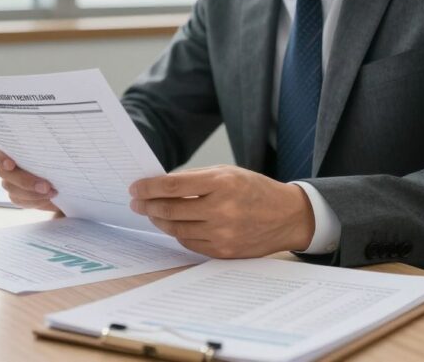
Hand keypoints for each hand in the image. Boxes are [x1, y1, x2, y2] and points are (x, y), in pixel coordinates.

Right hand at [0, 147, 60, 212]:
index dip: (0, 157)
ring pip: (10, 187)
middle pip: (2, 172)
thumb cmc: (60, 157)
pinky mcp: (16, 194)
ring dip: (31, 192)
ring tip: (51, 191)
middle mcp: (7, 163)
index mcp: (13, 146)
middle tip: (45, 185)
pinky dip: (34, 200)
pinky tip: (47, 198)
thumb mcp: (56, 149)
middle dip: (24, 180)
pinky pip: (18, 199)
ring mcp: (9, 180)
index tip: (11, 164)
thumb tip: (50, 140)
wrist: (66, 176)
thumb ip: (48, 145)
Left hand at [129, 165, 313, 258]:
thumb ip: (195, 178)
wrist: (287, 216)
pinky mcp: (224, 251)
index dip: (148, 187)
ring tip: (152, 212)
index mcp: (222, 183)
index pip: (173, 186)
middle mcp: (221, 209)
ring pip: (176, 229)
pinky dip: (177, 233)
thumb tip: (161, 185)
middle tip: (136, 202)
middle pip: (170, 209)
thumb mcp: (228, 172)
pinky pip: (189, 243)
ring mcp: (222, 233)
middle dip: (147, 205)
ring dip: (159, 220)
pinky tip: (173, 225)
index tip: (135, 188)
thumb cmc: (255, 189)